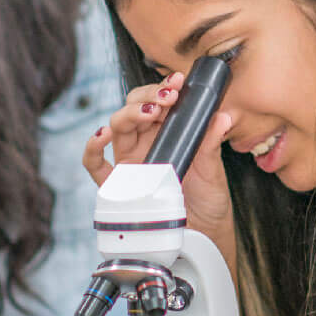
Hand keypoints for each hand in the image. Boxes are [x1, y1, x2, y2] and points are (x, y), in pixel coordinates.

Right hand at [81, 73, 236, 250]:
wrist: (204, 234)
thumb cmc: (208, 199)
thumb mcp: (213, 168)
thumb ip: (211, 142)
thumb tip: (223, 117)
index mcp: (166, 132)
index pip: (157, 101)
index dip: (163, 88)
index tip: (177, 82)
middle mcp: (144, 143)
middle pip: (133, 107)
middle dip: (147, 96)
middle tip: (168, 97)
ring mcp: (129, 162)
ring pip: (116, 126)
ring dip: (129, 113)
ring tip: (149, 113)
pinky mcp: (118, 186)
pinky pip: (96, 165)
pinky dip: (93, 148)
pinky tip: (101, 135)